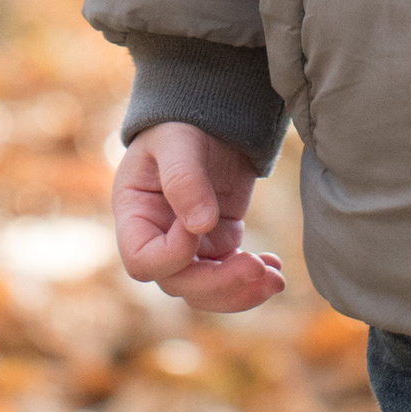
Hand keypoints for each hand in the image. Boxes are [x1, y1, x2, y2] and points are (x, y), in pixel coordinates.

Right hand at [113, 122, 286, 313]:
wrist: (208, 120)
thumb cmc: (180, 126)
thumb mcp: (176, 143)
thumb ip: (183, 178)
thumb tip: (201, 225)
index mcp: (135, 216)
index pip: (142, 261)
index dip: (173, 254)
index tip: (199, 223)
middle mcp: (157, 240)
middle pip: (179, 284)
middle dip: (219, 283)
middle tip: (255, 266)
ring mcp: (189, 248)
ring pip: (207, 291)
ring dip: (241, 291)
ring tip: (275, 278)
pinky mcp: (218, 245)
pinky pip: (231, 277)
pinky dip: (254, 280)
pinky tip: (275, 267)